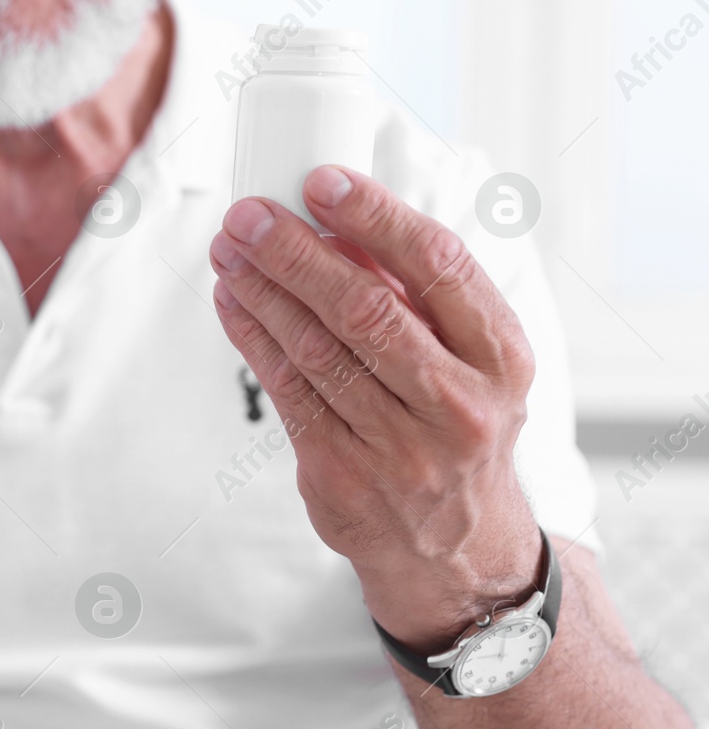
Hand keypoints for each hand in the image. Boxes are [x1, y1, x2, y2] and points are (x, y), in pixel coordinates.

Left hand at [208, 166, 541, 650]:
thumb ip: (417, 298)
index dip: (374, 217)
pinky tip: (232, 302)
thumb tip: (336, 223)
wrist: (452, 547)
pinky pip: (287, 392)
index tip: (321, 181)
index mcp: (501, 357)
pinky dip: (253, 339)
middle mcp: (458, 403)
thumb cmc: (455, 426)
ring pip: (315, 350)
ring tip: (228, 250)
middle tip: (248, 215)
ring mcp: (399, 446)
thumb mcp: (471, 363)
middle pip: (364, 308)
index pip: (438, 266)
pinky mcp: (342, 475)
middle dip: (295, 253)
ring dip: (261, 291)